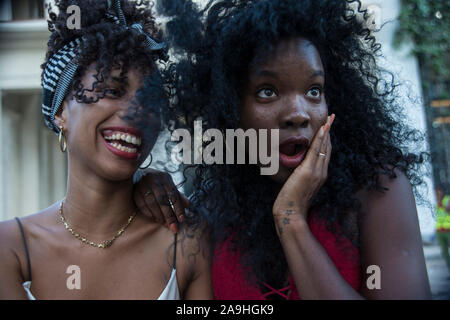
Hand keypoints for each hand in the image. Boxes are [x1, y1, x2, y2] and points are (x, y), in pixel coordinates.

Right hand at [134, 168, 189, 233]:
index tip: (182, 220)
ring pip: (152, 203)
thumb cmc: (157, 183)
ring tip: (165, 224)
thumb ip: (178, 195)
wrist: (138, 175)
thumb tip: (188, 205)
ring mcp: (142, 184)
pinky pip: (142, 205)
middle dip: (169, 215)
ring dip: (159, 216)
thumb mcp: (168, 186)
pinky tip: (155, 219)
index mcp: (164, 177)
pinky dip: (149, 214)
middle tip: (173, 227)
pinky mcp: (134, 191)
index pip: (173, 194)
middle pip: (162, 200)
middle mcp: (153, 179)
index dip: (178, 208)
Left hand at [273, 114, 334, 233]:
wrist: (291, 214)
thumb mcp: (298, 185)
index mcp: (320, 175)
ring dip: (327, 131)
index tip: (327, 127)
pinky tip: (323, 128)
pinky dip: (321, 138)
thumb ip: (300, 176)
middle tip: (331, 117)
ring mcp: (317, 171)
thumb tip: (297, 169)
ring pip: (324, 147)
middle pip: (328, 147)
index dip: (327, 139)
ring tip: (329, 118)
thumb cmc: (291, 202)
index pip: (325, 153)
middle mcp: (322, 172)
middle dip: (329, 131)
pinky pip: (317, 150)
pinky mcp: (309, 171)